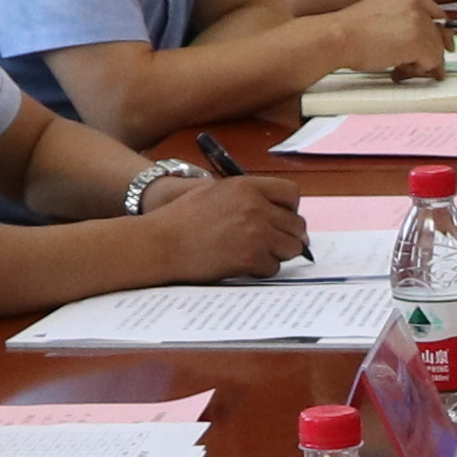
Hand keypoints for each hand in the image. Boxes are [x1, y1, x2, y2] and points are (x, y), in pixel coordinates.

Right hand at [128, 175, 312, 281]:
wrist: (160, 242)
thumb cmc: (181, 219)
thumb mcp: (214, 192)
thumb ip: (246, 196)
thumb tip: (276, 213)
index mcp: (247, 186)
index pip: (291, 193)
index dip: (290, 208)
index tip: (282, 219)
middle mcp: (256, 207)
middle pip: (296, 224)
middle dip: (287, 235)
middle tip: (272, 243)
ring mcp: (255, 233)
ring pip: (291, 247)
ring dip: (278, 253)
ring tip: (257, 254)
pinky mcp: (250, 258)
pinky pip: (274, 267)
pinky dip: (262, 269)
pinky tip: (244, 265)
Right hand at [332, 0, 454, 78]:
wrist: (337, 37)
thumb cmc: (349, 31)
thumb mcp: (379, 14)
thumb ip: (401, 22)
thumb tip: (415, 42)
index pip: (435, 12)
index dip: (440, 32)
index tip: (444, 45)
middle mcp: (415, 4)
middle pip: (438, 33)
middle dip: (432, 53)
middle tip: (426, 69)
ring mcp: (418, 21)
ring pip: (436, 49)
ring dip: (421, 64)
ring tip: (401, 70)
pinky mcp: (418, 41)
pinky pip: (431, 61)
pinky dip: (418, 71)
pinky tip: (399, 71)